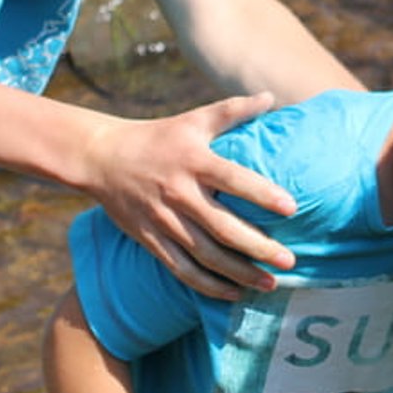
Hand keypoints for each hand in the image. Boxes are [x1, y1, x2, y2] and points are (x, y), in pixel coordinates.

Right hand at [81, 92, 296, 298]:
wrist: (101, 158)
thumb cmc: (157, 137)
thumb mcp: (193, 120)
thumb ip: (233, 111)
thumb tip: (271, 98)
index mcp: (193, 160)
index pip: (233, 178)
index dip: (262, 193)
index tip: (292, 208)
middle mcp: (179, 192)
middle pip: (223, 227)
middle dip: (258, 247)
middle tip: (291, 261)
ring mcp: (163, 220)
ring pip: (205, 255)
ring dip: (239, 273)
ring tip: (270, 283)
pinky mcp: (150, 239)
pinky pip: (181, 269)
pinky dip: (208, 286)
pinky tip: (234, 293)